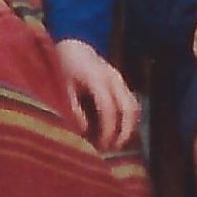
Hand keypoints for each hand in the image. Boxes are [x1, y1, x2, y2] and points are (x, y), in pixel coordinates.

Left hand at [53, 38, 141, 153]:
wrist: (73, 47)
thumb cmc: (63, 68)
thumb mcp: (62, 88)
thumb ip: (72, 108)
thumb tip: (84, 130)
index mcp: (96, 78)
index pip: (108, 108)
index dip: (107, 129)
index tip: (101, 146)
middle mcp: (113, 78)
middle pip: (129, 109)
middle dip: (123, 132)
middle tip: (111, 149)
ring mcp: (120, 80)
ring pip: (134, 107)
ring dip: (129, 128)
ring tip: (115, 144)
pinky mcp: (122, 83)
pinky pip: (132, 104)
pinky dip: (128, 120)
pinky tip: (118, 133)